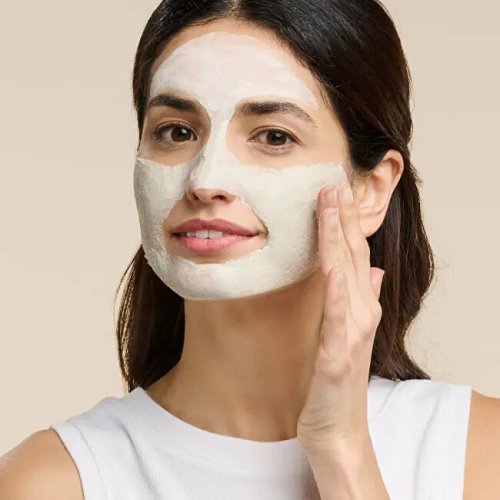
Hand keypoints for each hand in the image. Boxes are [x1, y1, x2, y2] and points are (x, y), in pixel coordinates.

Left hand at [297, 182, 384, 454]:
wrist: (337, 429)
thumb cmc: (336, 381)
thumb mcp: (345, 333)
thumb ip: (360, 299)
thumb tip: (375, 270)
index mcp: (360, 306)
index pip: (355, 254)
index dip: (347, 221)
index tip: (336, 190)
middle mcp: (361, 313)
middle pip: (353, 256)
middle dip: (343, 217)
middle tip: (332, 182)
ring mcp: (352, 333)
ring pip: (346, 274)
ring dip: (339, 238)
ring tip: (331, 205)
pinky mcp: (338, 355)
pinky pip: (337, 315)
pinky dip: (336, 289)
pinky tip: (332, 266)